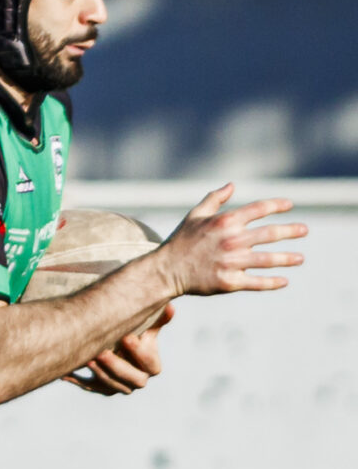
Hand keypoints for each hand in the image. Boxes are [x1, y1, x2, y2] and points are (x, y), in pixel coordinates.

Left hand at [61, 305, 170, 394]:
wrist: (119, 345)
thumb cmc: (135, 332)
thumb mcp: (145, 326)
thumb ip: (156, 320)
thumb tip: (169, 307)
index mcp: (152, 366)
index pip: (151, 364)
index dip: (140, 353)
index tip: (126, 337)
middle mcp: (138, 380)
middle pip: (133, 380)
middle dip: (117, 366)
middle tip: (102, 352)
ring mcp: (120, 386)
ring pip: (111, 386)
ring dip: (98, 373)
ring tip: (86, 358)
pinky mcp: (102, 387)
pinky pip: (90, 386)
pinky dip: (78, 380)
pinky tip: (65, 374)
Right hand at [154, 185, 306, 296]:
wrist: (165, 271)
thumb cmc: (180, 242)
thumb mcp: (194, 215)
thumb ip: (215, 199)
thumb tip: (232, 185)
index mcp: (225, 221)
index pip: (259, 209)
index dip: (277, 205)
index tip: (289, 205)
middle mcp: (231, 240)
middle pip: (270, 233)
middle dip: (291, 231)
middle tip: (304, 230)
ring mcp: (232, 262)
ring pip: (268, 259)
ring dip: (287, 258)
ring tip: (300, 259)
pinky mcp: (229, 282)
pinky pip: (256, 282)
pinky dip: (272, 282)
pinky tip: (284, 281)